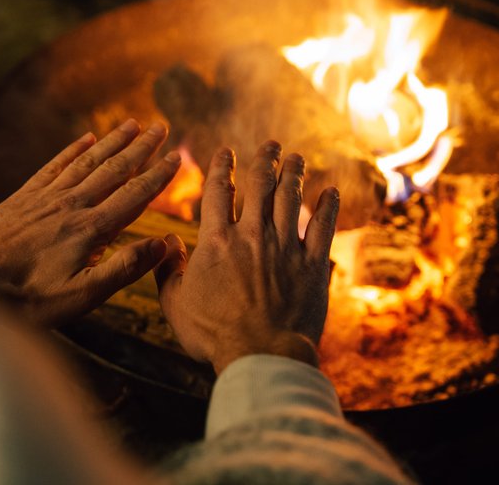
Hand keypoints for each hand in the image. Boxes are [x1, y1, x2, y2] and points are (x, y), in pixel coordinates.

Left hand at [0, 119, 181, 327]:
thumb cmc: (25, 298)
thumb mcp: (80, 296)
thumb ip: (124, 268)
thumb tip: (165, 244)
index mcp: (90, 229)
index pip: (133, 195)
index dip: (158, 176)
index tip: (178, 158)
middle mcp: (71, 205)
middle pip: (114, 169)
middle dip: (141, 148)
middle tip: (162, 127)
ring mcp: (46, 197)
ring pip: (87, 161)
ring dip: (112, 142)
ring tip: (132, 124)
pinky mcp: (23, 196)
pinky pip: (55, 165)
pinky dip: (73, 149)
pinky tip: (86, 139)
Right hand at [154, 142, 339, 373]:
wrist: (260, 354)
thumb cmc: (212, 333)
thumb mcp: (174, 303)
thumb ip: (167, 268)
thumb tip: (168, 242)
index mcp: (217, 240)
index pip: (218, 190)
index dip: (221, 166)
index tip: (225, 151)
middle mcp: (252, 235)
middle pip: (260, 184)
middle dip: (265, 159)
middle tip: (271, 144)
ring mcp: (285, 247)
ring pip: (291, 198)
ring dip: (294, 173)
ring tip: (296, 157)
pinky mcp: (313, 264)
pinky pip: (323, 227)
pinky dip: (327, 207)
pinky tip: (331, 191)